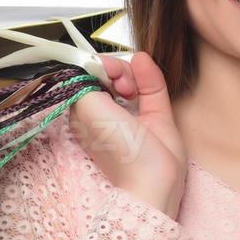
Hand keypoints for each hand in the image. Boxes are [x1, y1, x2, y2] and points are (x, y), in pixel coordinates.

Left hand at [67, 52, 185, 219]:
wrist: (151, 177)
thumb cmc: (117, 149)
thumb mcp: (87, 108)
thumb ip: (84, 79)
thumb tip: (94, 61)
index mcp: (84, 114)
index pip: (85, 78)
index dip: (93, 68)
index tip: (101, 71)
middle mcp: (106, 111)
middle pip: (108, 74)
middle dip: (113, 70)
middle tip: (118, 83)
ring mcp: (131, 111)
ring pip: (129, 75)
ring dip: (129, 72)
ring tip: (131, 88)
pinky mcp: (155, 112)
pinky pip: (150, 83)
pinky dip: (147, 72)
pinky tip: (144, 65)